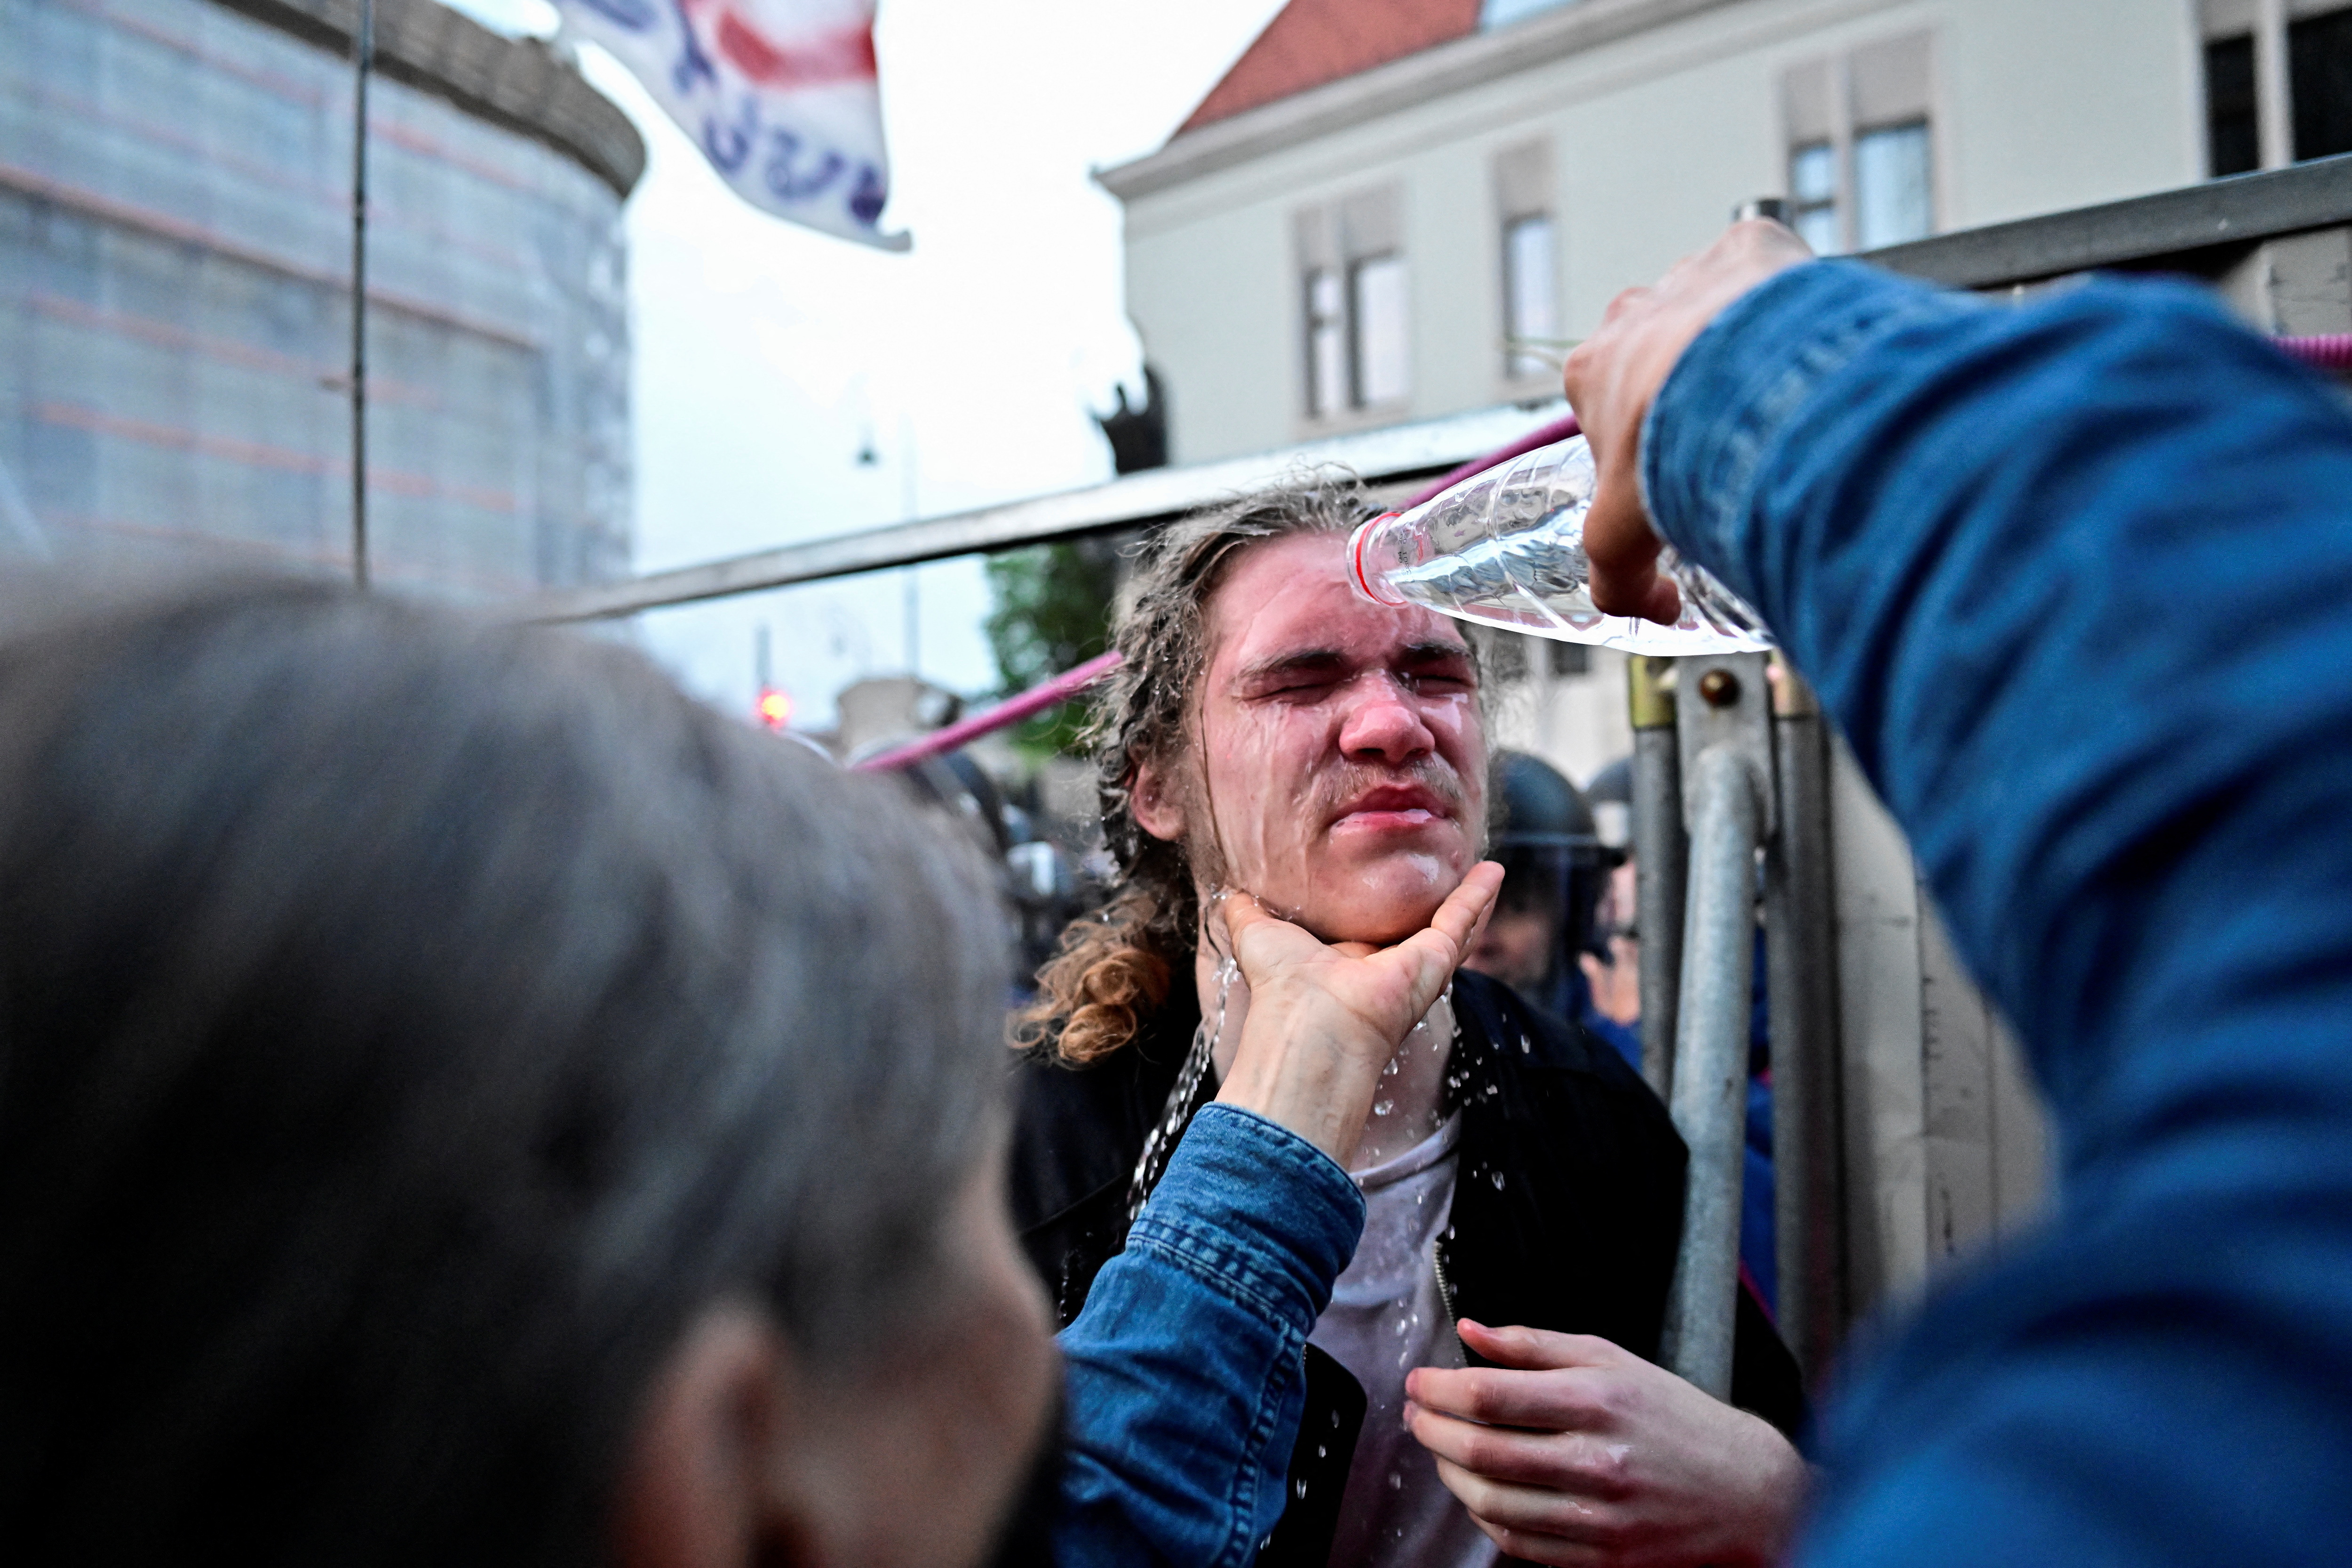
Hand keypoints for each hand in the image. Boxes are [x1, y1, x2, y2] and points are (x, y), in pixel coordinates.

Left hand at [1213, 862, 1501, 1165]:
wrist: (1311, 1022)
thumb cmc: (1280, 986)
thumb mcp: (1255, 934)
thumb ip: (1245, 909)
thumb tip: (1230, 888)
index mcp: (1344, 962)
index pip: (1368, 930)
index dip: (1376, 905)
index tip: (1382, 876)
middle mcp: (1383, 967)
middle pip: (1416, 928)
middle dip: (1431, 903)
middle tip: (1443, 871)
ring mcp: (1413, 966)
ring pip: (1449, 925)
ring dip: (1468, 897)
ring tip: (1484, 870)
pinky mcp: (1435, 961)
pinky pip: (1462, 921)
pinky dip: (1478, 895)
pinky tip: (1493, 871)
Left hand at [1404, 1320, 1806, 1567]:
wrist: (1748, 1492)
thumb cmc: (1677, 1418)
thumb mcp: (1612, 1360)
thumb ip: (1536, 1344)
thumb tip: (1472, 1329)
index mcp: (1597, 1401)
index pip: (1491, 1394)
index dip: (1439, 1388)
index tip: (1419, 1381)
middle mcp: (1596, 1460)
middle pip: (1482, 1450)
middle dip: (1431, 1430)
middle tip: (1417, 1415)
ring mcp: (1598, 1515)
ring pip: (1492, 1501)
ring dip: (1449, 1474)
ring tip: (1441, 1451)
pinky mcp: (1601, 1556)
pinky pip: (1519, 1542)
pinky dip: (1485, 1516)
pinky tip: (1478, 1492)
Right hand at [1563, 220, 1812, 623]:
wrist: (1742, 388)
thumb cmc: (1670, 449)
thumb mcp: (1623, 537)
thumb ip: (1621, 580)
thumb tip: (1651, 610)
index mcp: (1590, 371)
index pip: (1613, 406)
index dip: (1647, 444)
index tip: (1682, 472)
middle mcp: (1633, 314)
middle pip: (1663, 355)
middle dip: (1695, 392)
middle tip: (1734, 438)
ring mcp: (1690, 275)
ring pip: (1717, 312)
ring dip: (1743, 347)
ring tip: (1782, 394)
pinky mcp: (1751, 248)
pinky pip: (1768, 271)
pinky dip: (1787, 302)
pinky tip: (1807, 343)